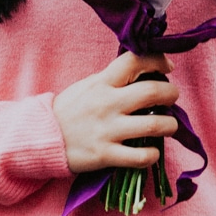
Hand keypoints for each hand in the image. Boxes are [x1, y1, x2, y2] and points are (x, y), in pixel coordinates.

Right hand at [52, 50, 178, 173]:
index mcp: (102, 82)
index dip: (158, 60)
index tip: (167, 67)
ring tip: (169, 125)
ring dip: (170, 125)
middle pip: (152, 92)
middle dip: (171, 93)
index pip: (134, 61)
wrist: (43, 136)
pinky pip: (141, 156)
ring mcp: (108, 130)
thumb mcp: (89, 86)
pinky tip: (152, 150)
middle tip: (172, 97)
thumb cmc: (70, 109)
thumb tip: (144, 73)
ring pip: (154, 126)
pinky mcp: (106, 155)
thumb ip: (113, 80)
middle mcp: (107, 103)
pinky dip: (153, 154)